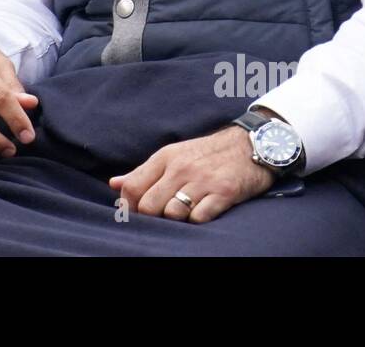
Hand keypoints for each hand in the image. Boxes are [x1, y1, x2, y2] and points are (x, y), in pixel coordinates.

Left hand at [109, 118, 277, 222]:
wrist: (249, 144)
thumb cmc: (206, 154)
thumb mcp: (173, 156)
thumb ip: (143, 172)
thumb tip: (114, 184)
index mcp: (165, 158)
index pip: (133, 187)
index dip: (130, 205)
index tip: (138, 212)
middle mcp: (181, 168)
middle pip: (150, 206)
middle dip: (154, 216)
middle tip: (165, 215)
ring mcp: (202, 180)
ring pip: (173, 213)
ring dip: (177, 219)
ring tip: (186, 212)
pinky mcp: (224, 192)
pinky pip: (199, 217)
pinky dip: (198, 220)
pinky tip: (203, 212)